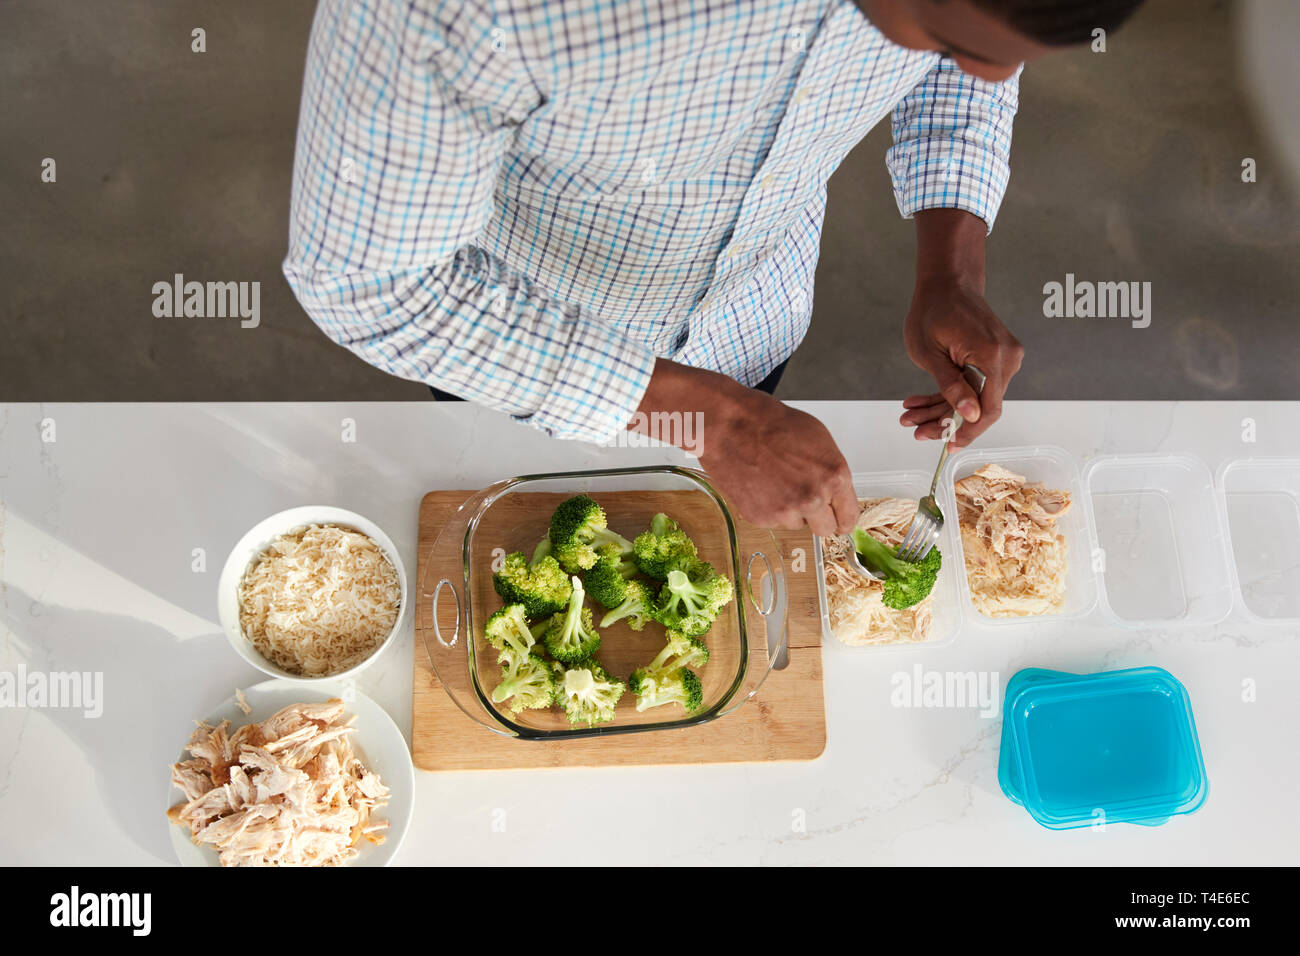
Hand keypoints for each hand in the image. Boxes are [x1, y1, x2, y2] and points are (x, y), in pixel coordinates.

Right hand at [630, 359, 857, 535]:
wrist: (732, 427)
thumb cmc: (772, 424)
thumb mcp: (819, 439)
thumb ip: (832, 472)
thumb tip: (836, 493)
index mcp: (835, 477)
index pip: (849, 517)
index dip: (842, 518)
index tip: (838, 520)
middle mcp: (814, 498)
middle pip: (825, 529)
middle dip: (818, 518)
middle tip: (804, 500)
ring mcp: (787, 511)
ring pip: (797, 524)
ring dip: (790, 510)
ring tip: (775, 482)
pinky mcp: (762, 518)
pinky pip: (773, 521)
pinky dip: (768, 508)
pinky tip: (761, 485)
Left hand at [900, 276, 1022, 446]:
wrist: (947, 283)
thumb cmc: (933, 310)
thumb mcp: (930, 354)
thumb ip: (951, 387)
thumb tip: (969, 416)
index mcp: (992, 356)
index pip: (988, 409)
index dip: (968, 432)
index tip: (949, 446)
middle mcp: (1007, 358)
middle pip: (980, 406)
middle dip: (945, 421)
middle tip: (915, 430)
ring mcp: (1004, 357)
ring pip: (974, 398)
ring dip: (941, 409)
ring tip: (910, 416)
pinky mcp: (996, 357)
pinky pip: (974, 384)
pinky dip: (949, 394)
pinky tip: (920, 402)